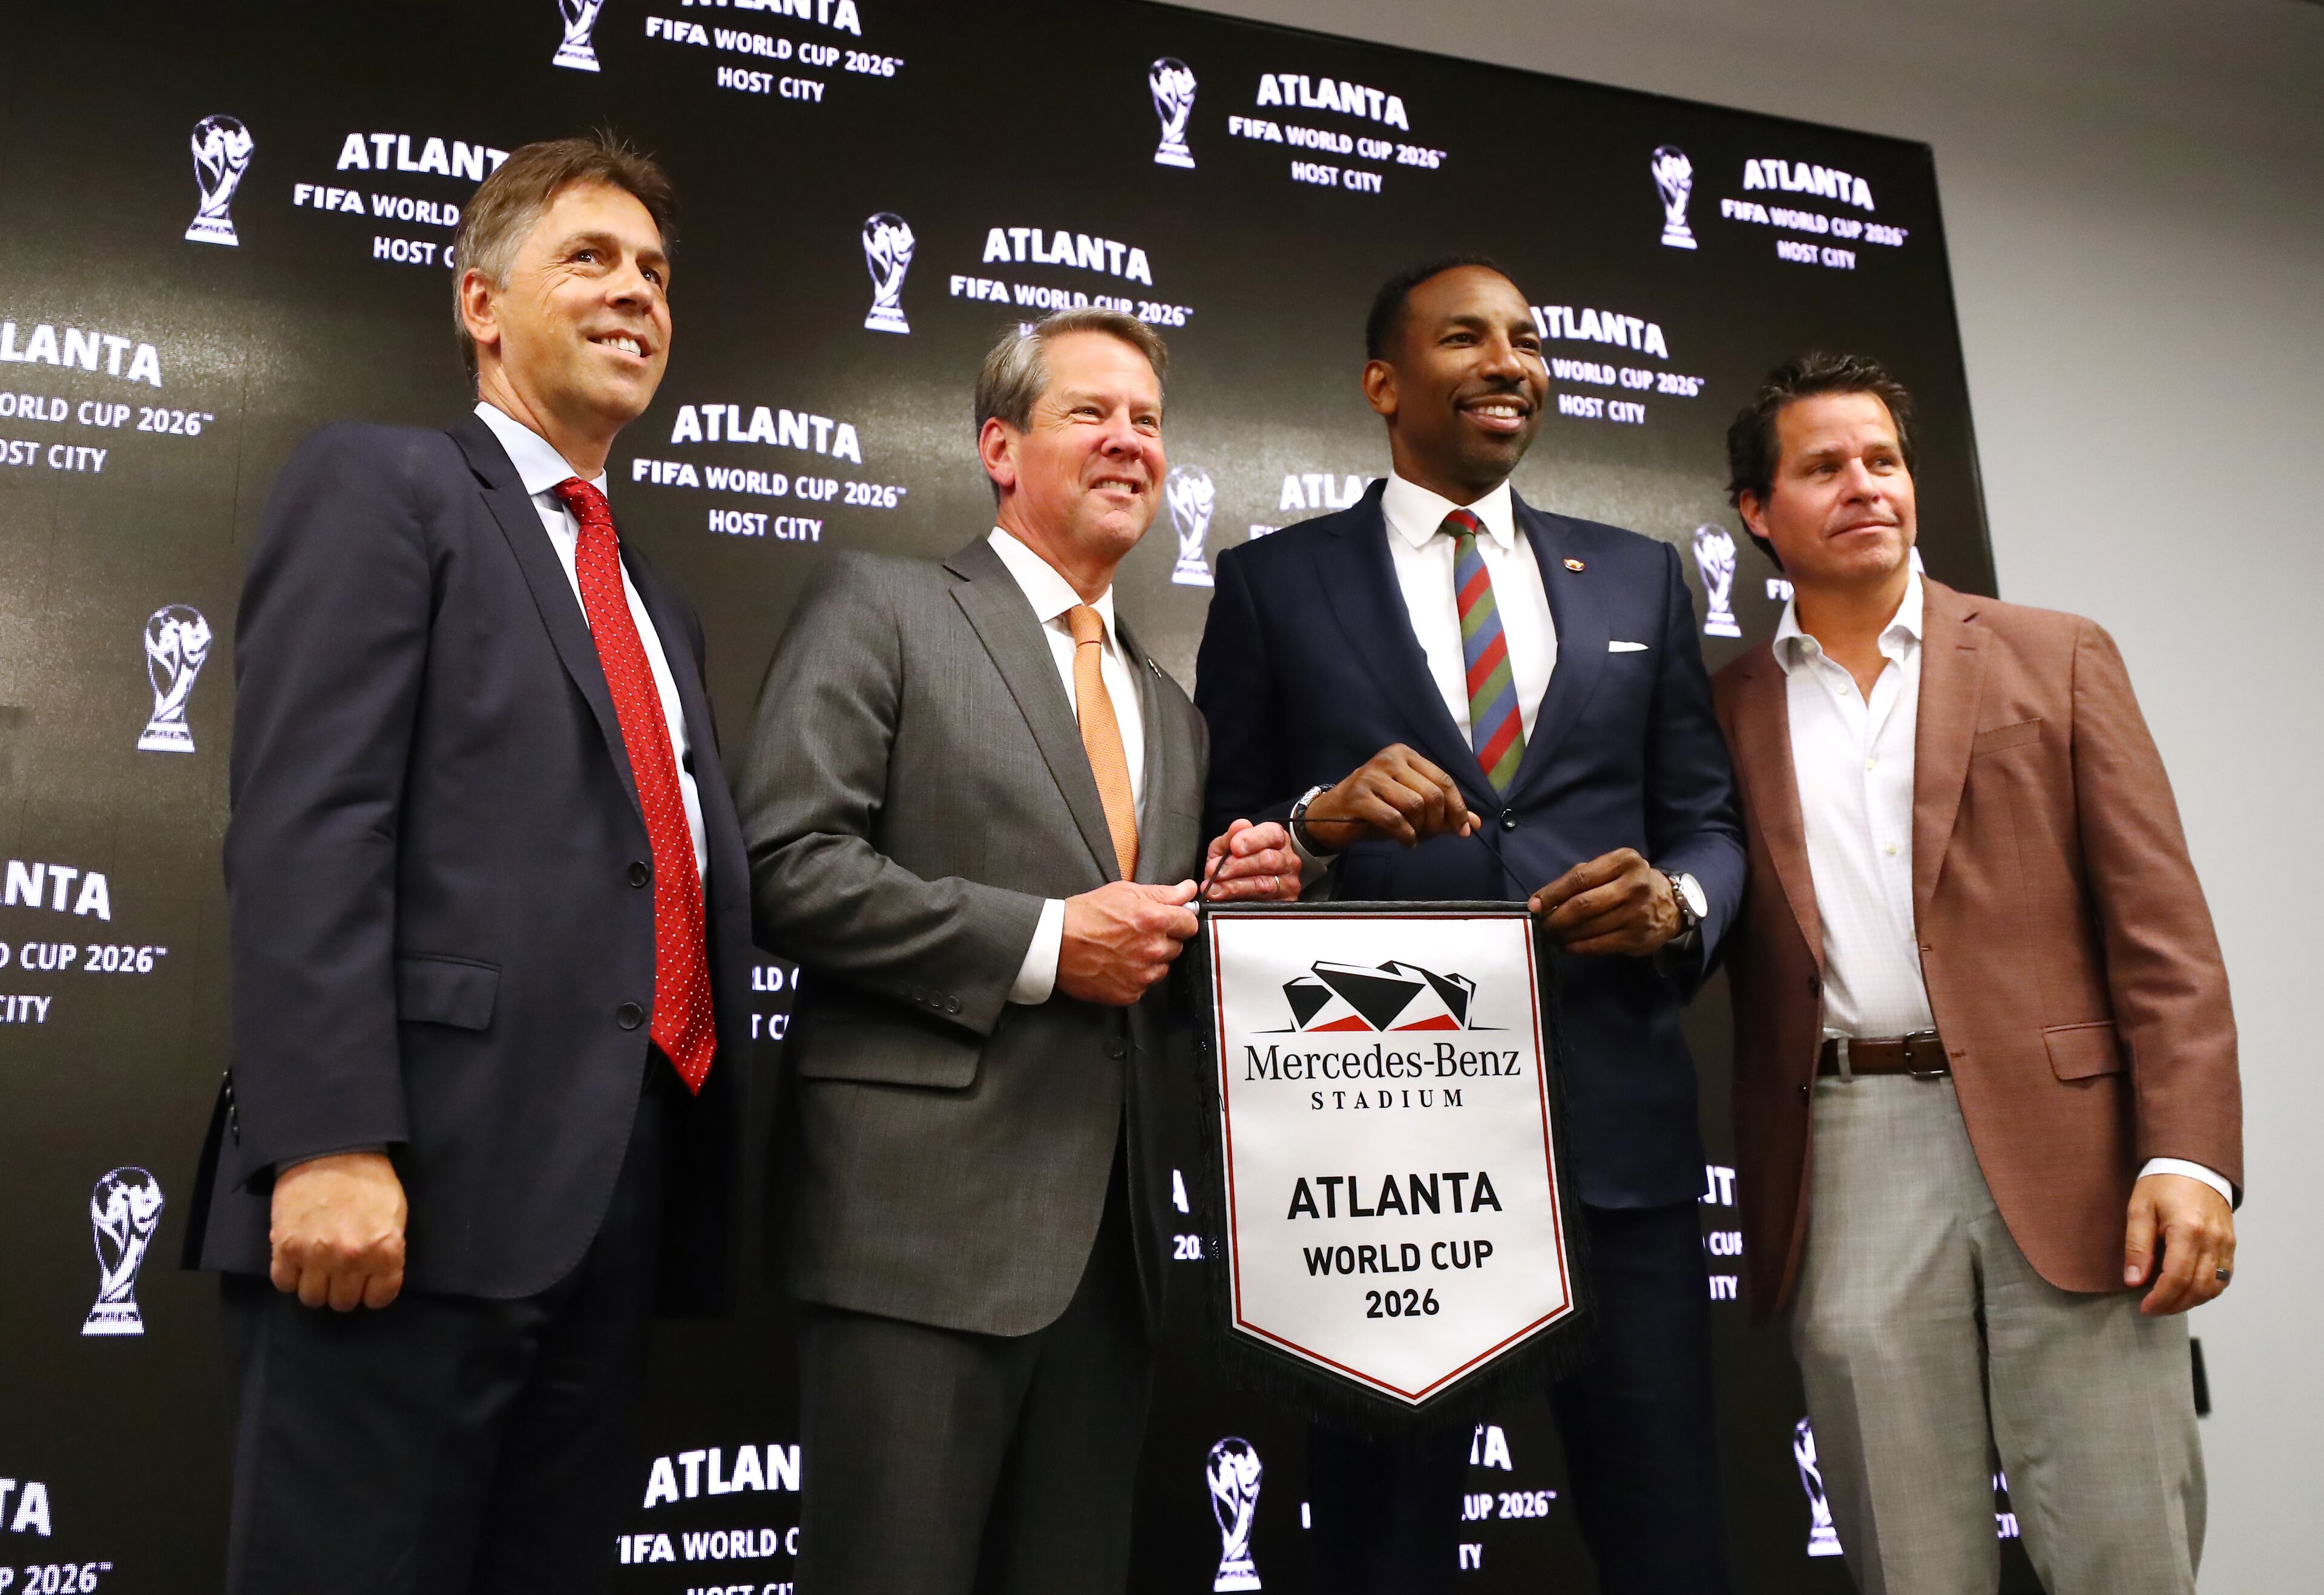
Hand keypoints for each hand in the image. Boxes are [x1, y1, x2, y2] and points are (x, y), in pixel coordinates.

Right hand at [269, 1151, 408, 1310]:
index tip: (367, 1282)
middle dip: (343, 1289)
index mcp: (385, 1250)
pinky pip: (283, 1283)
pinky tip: (298, 1260)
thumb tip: (375, 1279)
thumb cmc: (368, 1180)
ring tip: (318, 1266)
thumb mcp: (394, 1215)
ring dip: (315, 1286)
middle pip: (342, 1302)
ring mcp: (316, 1255)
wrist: (332, 1150)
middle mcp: (352, 1258)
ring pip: (312, 1298)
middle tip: (341, 1271)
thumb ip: (387, 1251)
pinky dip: (290, 1276)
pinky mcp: (286, 1247)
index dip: (372, 1291)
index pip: (379, 1298)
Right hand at [1058, 879, 1200, 1005]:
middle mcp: (1153, 949)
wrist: (1054, 944)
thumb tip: (1189, 889)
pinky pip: (1144, 986)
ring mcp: (1142, 975)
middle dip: (1163, 939)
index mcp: (1155, 920)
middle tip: (1136, 933)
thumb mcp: (1124, 892)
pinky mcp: (1130, 993)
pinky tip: (1116, 965)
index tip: (1168, 920)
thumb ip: (1162, 893)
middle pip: (1177, 947)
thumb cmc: (1086, 913)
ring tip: (1124, 950)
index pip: (1190, 924)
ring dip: (1150, 960)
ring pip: (1162, 968)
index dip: (1179, 920)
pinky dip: (1134, 977)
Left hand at [1202, 819, 1302, 902]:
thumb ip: (1230, 837)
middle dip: (1238, 866)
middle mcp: (1288, 860)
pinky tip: (1226, 901)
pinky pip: (1265, 905)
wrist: (1247, 889)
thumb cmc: (1239, 862)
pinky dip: (1242, 903)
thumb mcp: (1228, 847)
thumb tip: (1239, 825)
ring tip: (1215, 889)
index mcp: (1277, 839)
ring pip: (1265, 884)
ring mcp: (1289, 883)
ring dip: (1235, 887)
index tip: (1234, 847)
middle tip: (1217, 872)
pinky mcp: (1286, 903)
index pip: (1271, 834)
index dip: (1252, 840)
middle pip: (1268, 860)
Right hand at [1298, 745, 1475, 850]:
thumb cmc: (1375, 809)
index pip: (1443, 780)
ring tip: (1415, 837)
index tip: (1463, 830)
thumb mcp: (1412, 807)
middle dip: (1438, 822)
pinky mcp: (1358, 797)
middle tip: (1430, 835)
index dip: (1458, 808)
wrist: (1331, 816)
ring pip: (1415, 805)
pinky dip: (1406, 836)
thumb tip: (1474, 823)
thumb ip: (1443, 812)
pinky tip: (1405, 842)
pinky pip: (1395, 819)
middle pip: (1432, 794)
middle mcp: (1389, 759)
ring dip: (1421, 829)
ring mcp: (1371, 776)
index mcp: (1404, 755)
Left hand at [1527, 848, 1679, 955]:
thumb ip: (1582, 877)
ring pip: (1589, 927)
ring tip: (1552, 936)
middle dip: (1556, 917)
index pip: (1580, 877)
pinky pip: (1599, 945)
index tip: (1534, 905)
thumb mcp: (1613, 869)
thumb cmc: (1630, 884)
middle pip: (1582, 904)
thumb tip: (1544, 900)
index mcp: (1624, 861)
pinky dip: (1577, 947)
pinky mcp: (1637, 937)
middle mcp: (1634, 885)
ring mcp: (1637, 912)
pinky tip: (1567, 946)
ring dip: (1564, 934)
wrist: (1670, 905)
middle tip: (1542, 925)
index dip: (1553, 893)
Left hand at [2124, 1173, 2235, 1315]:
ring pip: (2214, 1287)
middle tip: (2153, 1309)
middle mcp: (2212, 1240)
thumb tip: (2133, 1280)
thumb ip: (2137, 1247)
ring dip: (2191, 1301)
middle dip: (2174, 1305)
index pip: (2177, 1278)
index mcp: (2188, 1230)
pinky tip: (2188, 1291)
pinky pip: (2224, 1277)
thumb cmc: (2163, 1183)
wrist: (2193, 1164)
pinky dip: (2207, 1290)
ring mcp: (2226, 1243)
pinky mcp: (2231, 1244)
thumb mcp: (2140, 1209)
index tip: (2145, 1307)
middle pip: (2197, 1288)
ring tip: (2168, 1302)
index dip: (2160, 1299)